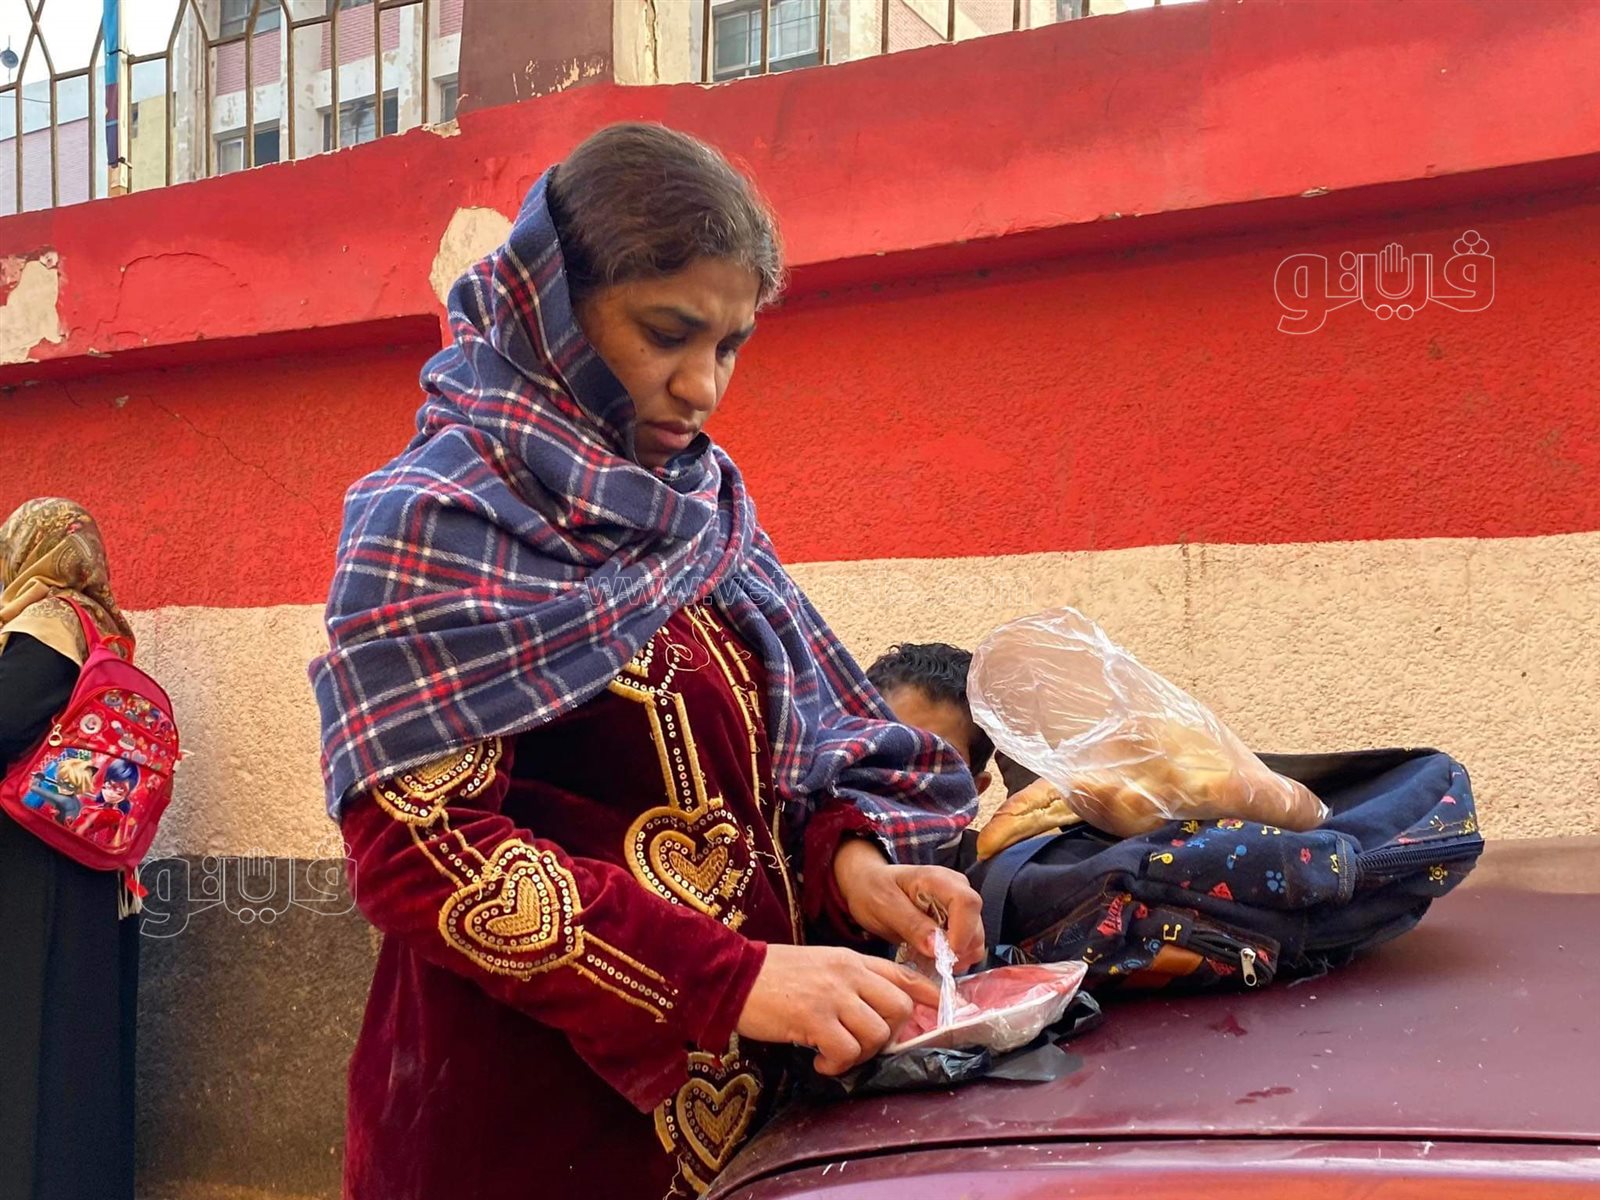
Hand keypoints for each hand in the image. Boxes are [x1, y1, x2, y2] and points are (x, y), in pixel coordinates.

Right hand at [736, 944, 939, 1075]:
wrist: (733, 974)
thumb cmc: (774, 974)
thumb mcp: (821, 965)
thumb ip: (851, 980)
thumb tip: (877, 1010)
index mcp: (852, 960)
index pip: (904, 975)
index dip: (929, 997)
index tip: (943, 1014)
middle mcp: (849, 974)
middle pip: (899, 1008)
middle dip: (888, 1034)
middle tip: (861, 1043)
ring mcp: (833, 995)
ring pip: (876, 1033)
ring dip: (860, 1053)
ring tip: (834, 1054)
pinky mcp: (814, 1018)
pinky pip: (846, 1051)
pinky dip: (836, 1064)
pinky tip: (818, 1059)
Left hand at [833, 838, 985, 970]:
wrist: (867, 884)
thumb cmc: (873, 890)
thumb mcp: (884, 906)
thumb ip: (911, 924)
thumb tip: (938, 949)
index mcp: (938, 879)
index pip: (967, 903)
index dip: (963, 933)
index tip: (945, 956)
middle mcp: (957, 889)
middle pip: (976, 925)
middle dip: (959, 951)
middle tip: (932, 964)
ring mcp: (959, 906)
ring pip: (975, 939)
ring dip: (956, 957)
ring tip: (927, 961)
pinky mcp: (957, 921)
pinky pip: (966, 945)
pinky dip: (953, 958)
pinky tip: (930, 957)